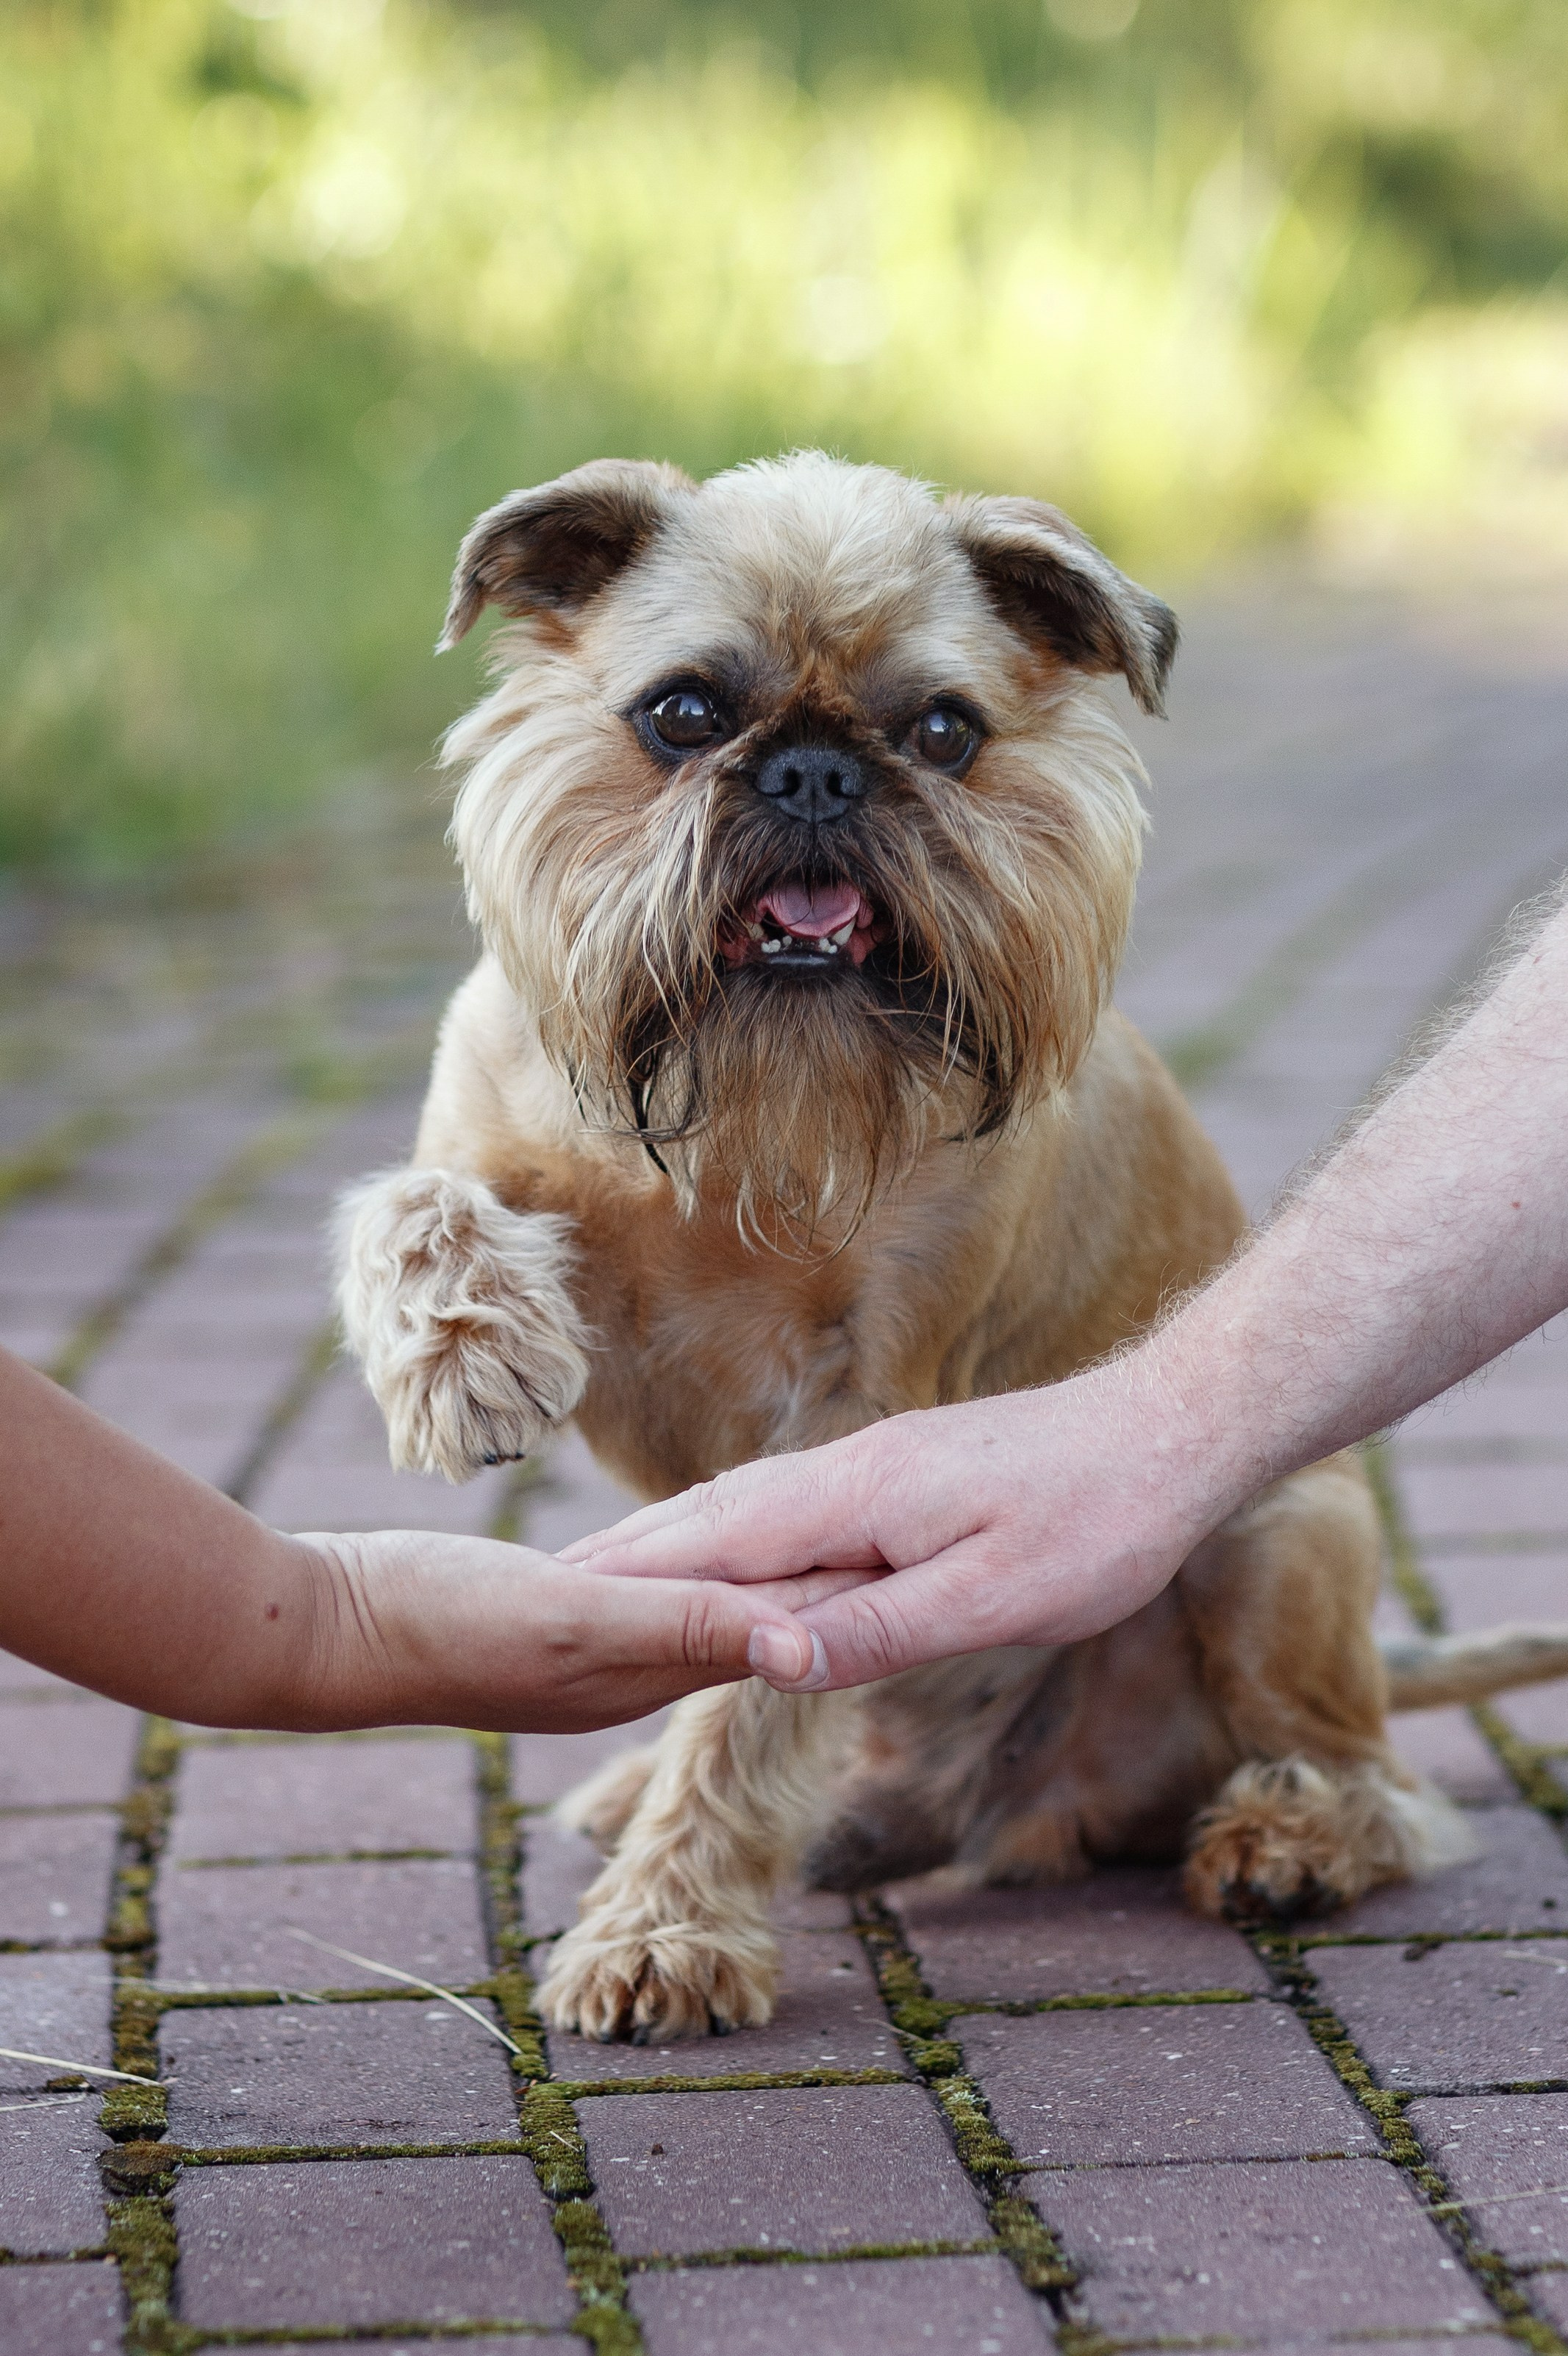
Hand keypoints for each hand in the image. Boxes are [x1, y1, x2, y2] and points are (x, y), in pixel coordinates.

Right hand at [301, 1528, 874, 1730]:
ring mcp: (594, 1646)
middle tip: (914, 1540)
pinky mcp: (556, 1620)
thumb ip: (685, 1626)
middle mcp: (636, 1664)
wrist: (328, 1633)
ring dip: (771, 1584)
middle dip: (829, 1585)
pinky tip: (706, 1560)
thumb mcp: (571, 1618)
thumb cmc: (442, 1624)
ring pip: (712, 1608)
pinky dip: (701, 1579)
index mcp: (653, 1662)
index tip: (929, 1549)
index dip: (851, 1584)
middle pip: (757, 1617)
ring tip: (840, 1547)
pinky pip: (658, 1597)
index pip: (779, 1619)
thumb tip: (803, 1645)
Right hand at [561, 1377, 1212, 1691]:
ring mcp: (871, 1466)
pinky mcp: (900, 1473)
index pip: (711, 1542)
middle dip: (626, 1558)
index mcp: (855, 1498)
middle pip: (710, 1516)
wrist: (1171, 1430)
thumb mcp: (993, 1598)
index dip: (629, 1579)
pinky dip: (731, 1534)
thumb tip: (770, 1662)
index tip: (548, 1604)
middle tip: (540, 1597)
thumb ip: (879, 1629)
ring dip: (670, 1544)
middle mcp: (846, 1470)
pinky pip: (787, 1508)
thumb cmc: (1097, 1521)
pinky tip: (725, 1556)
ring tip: (602, 1581)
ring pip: (745, 1507)